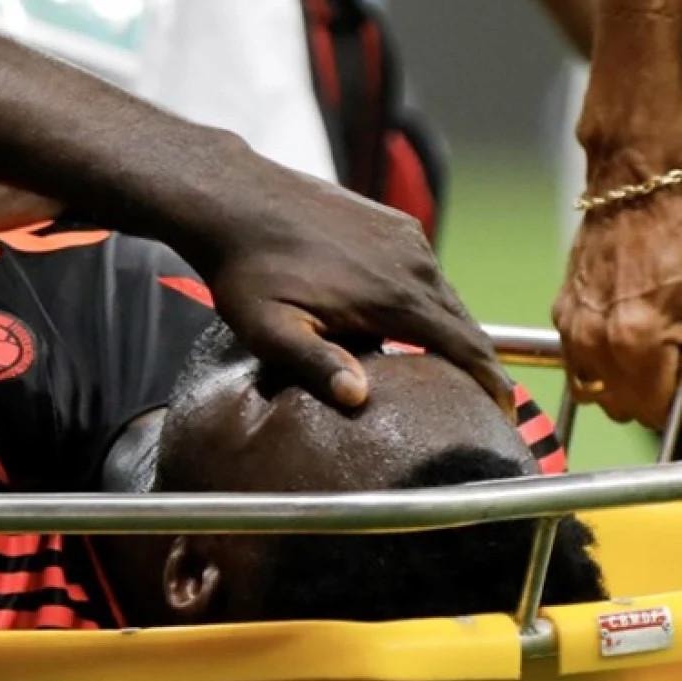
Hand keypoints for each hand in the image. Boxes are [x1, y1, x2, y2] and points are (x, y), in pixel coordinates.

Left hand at [202, 169, 512, 414]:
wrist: (236, 199)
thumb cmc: (247, 273)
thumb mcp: (270, 330)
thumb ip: (315, 364)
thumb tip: (358, 396)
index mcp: (394, 296)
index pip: (466, 348)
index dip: (492, 387)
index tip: (506, 418)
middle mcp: (414, 263)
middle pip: (464, 325)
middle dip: (478, 366)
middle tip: (484, 407)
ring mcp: (406, 239)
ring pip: (444, 298)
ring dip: (449, 333)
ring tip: (447, 372)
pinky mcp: (394, 224)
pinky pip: (424, 272)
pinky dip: (426, 301)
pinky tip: (407, 324)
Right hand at [553, 190, 681, 428]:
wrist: (644, 177)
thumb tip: (679, 383)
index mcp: (637, 342)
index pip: (652, 412)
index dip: (671, 409)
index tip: (680, 398)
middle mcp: (596, 342)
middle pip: (619, 406)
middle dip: (648, 398)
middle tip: (671, 377)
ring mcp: (574, 325)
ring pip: (594, 385)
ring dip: (621, 381)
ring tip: (650, 359)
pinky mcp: (563, 306)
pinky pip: (580, 354)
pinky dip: (601, 354)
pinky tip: (625, 333)